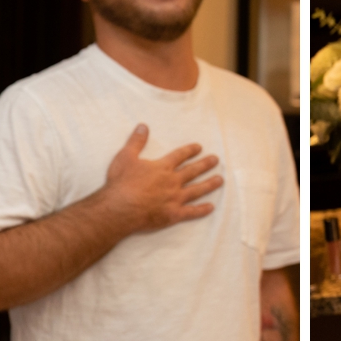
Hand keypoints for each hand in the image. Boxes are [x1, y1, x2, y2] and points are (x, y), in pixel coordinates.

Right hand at [101, 122, 221, 235]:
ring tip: (220, 180)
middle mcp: (172, 182)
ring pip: (196, 190)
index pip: (180, 156)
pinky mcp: (173, 215)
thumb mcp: (125, 157)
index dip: (190, 150)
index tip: (199, 147)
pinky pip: (191, 212)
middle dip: (205, 164)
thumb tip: (143, 126)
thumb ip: (136, 141)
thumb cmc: (121, 183)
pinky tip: (211, 207)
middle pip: (192, 171)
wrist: (120, 208)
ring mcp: (174, 199)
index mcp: (162, 167)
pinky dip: (202, 210)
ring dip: (209, 184)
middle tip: (216, 160)